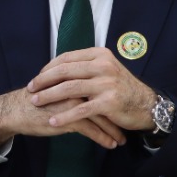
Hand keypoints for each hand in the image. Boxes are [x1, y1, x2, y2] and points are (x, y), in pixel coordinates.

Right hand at [0, 87, 125, 150]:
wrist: (17, 110)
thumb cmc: (36, 100)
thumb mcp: (57, 88)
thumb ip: (73, 87)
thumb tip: (88, 92)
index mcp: (75, 77)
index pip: (100, 87)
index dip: (112, 99)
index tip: (123, 109)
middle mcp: (77, 87)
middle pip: (105, 101)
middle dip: (117, 116)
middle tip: (128, 126)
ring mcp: (74, 102)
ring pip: (101, 117)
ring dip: (113, 130)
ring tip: (121, 140)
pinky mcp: (68, 117)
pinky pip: (91, 130)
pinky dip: (103, 138)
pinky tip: (110, 144)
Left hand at [25, 47, 158, 133]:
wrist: (146, 105)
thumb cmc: (122, 89)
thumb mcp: (106, 70)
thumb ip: (86, 67)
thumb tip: (58, 68)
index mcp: (100, 55)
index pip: (67, 58)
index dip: (49, 68)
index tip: (37, 78)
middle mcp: (103, 66)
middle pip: (65, 71)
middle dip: (44, 81)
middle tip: (30, 89)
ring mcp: (107, 84)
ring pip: (70, 88)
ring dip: (49, 96)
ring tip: (35, 102)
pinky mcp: (109, 103)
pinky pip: (81, 110)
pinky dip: (65, 116)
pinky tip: (53, 121)